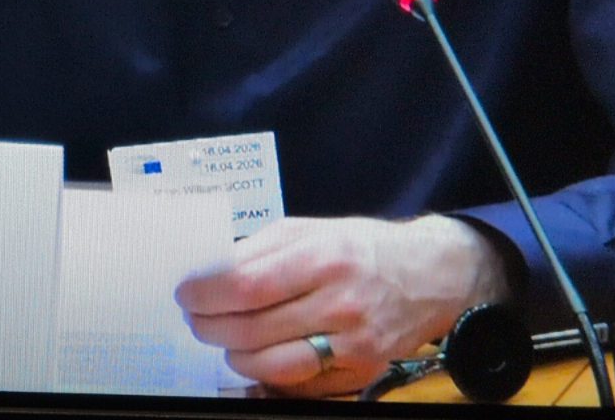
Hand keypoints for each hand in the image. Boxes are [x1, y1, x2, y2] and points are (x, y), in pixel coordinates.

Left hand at [173, 214, 509, 396]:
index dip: (205, 294)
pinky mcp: (361, 371)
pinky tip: (258, 357)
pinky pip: (299, 385)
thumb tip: (208, 270)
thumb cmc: (360, 248)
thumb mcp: (311, 229)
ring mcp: (353, 342)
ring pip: (271, 364)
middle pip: (251, 328)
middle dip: (209, 326)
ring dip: (234, 355)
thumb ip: (260, 249)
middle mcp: (340, 301)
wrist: (428, 275)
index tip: (186, 293)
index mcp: (323, 256)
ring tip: (225, 339)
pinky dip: (268, 375)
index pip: (245, 283)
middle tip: (196, 318)